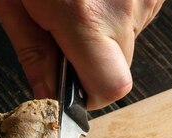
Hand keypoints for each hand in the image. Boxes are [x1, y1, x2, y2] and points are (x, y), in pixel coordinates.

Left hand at [0, 0, 163, 109]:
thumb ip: (33, 53)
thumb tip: (47, 95)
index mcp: (85, 16)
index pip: (110, 86)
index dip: (89, 94)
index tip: (70, 85)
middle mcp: (124, 6)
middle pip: (120, 67)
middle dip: (92, 61)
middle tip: (66, 30)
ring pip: (129, 40)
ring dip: (104, 32)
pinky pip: (137, 15)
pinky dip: (115, 10)